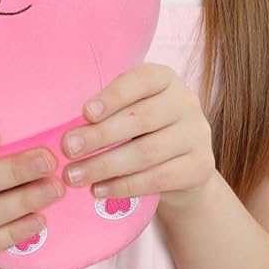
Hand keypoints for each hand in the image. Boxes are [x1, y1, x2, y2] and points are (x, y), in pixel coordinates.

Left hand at [60, 63, 217, 215]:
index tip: (84, 113)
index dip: (113, 96)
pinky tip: (99, 190)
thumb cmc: (142, 129)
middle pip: (141, 119)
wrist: (182, 166)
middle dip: (100, 135)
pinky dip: (124, 186)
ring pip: (147, 152)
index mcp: (165, 78)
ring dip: (105, 165)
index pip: (141, 80)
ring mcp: (198, 135)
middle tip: (68, 149)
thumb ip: (106, 111)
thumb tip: (70, 131)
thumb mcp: (129, 109)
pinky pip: (158, 178)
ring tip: (74, 176)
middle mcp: (186, 102)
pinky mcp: (201, 167)